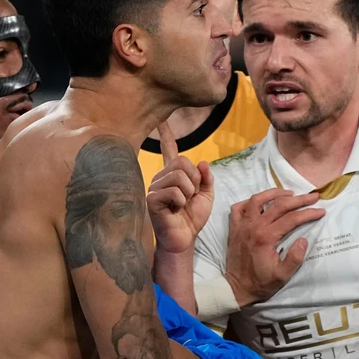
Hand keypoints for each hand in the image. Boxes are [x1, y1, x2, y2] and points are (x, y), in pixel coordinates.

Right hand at [147, 122, 214, 253]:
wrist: (184, 238)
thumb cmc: (192, 218)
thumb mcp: (206, 196)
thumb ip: (207, 178)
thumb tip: (202, 163)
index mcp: (173, 174)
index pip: (169, 150)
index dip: (166, 135)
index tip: (161, 120)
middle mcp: (161, 177)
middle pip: (183, 163)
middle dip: (195, 181)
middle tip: (190, 196)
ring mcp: (154, 187)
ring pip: (180, 177)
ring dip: (189, 193)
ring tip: (182, 204)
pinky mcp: (151, 199)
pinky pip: (174, 191)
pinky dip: (181, 202)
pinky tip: (174, 210)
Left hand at [225, 188, 325, 306]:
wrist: (236, 288)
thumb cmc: (261, 283)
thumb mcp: (282, 276)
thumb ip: (295, 258)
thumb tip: (304, 239)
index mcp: (266, 237)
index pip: (292, 218)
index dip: (308, 213)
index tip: (321, 211)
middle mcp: (253, 227)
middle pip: (279, 204)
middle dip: (299, 199)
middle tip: (313, 196)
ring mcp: (242, 225)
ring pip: (257, 200)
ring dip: (274, 193)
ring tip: (289, 193)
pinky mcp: (234, 228)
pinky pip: (239, 207)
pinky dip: (250, 201)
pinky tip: (261, 202)